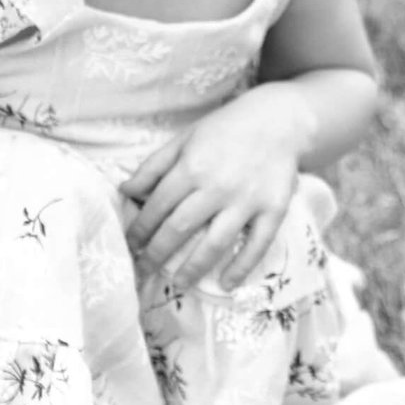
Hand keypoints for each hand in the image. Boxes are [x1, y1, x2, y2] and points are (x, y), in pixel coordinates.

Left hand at [120, 88, 307, 289]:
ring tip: (179, 284)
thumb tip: (125, 191)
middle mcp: (217, 187)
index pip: (157, 206)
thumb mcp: (184, 139)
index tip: (132, 244)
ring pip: (215, 243)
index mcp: (192, 167)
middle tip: (144, 269)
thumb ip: (154, 166)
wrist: (279, 121)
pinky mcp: (273, 209)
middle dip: (157, 254)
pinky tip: (226, 283)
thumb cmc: (226, 129)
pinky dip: (242, 267)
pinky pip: (257, 245)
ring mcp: (246, 201)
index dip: (140, 229)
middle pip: (179, 229)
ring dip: (193, 268)